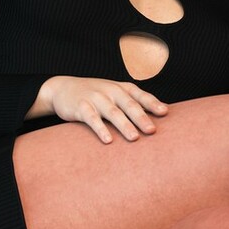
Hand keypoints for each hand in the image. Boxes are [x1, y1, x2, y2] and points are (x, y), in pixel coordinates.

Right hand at [41, 75, 168, 143]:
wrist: (62, 88)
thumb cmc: (95, 95)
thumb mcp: (114, 93)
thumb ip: (133, 102)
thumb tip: (161, 115)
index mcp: (121, 88)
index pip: (140, 95)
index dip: (153, 103)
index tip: (165, 112)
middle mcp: (110, 91)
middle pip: (129, 105)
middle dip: (141, 117)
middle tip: (152, 130)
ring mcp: (95, 98)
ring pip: (112, 112)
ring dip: (124, 125)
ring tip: (134, 138)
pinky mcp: (81, 107)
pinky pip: (92, 119)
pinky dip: (100, 129)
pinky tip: (108, 140)